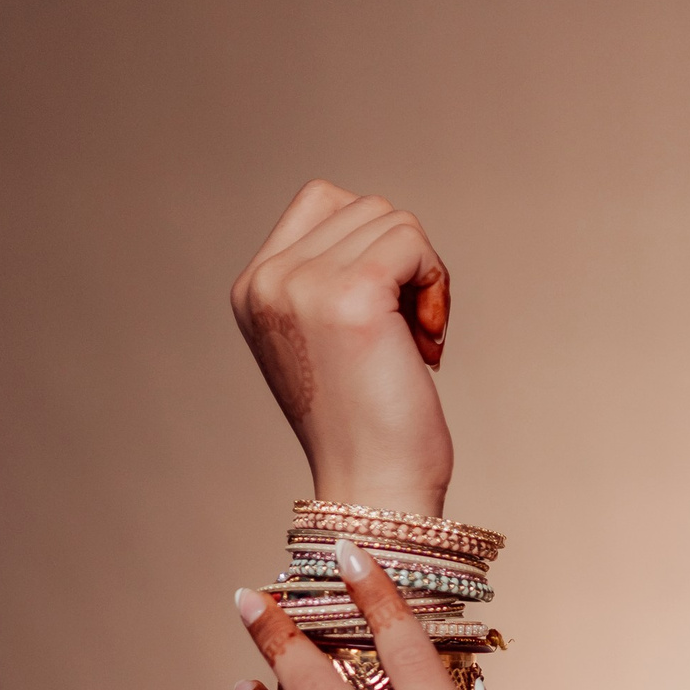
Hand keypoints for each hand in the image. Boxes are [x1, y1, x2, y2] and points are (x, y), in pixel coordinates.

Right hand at [230, 181, 455, 515]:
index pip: (323, 201)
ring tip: (414, 344)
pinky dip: (437, 285)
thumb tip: (381, 225)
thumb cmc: (366, 428)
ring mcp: (305, 284)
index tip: (382, 313)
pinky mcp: (353, 294)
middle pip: (364, 209)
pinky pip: (414, 243)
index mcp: (253, 288)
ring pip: (393, 221)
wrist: (373, 488)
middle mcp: (268, 280)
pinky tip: (428, 343)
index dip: (372, 245)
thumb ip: (330, 278)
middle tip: (405, 337)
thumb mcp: (325, 340)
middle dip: (402, 266)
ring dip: (423, 279)